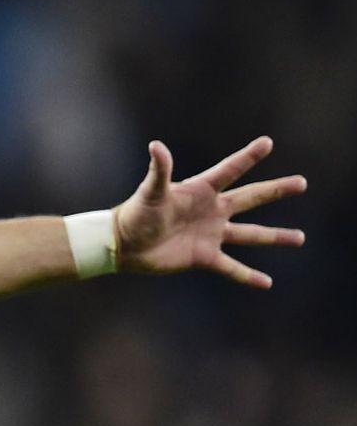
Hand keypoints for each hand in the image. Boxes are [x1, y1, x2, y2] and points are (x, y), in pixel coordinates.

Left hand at [113, 137, 305, 286]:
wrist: (123, 244)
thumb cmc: (135, 214)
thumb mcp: (150, 192)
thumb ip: (158, 171)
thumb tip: (156, 145)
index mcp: (200, 191)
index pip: (229, 170)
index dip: (247, 157)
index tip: (267, 143)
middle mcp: (211, 210)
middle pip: (251, 198)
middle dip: (275, 190)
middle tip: (301, 182)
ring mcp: (211, 234)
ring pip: (250, 234)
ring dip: (275, 236)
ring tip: (300, 238)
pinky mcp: (204, 257)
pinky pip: (231, 267)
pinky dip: (248, 276)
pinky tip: (267, 283)